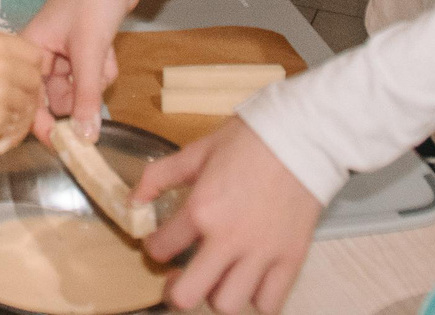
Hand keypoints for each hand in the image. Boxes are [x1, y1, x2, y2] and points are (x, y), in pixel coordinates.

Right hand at [0, 32, 42, 150]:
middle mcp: (4, 64)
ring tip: (6, 120)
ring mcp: (3, 91)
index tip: (23, 77)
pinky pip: (15, 124)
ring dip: (21, 114)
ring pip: (28, 105)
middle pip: (35, 80)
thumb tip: (21, 69)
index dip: (32, 67)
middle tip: (17, 102)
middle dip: (29, 92)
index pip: (34, 54)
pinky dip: (11, 130)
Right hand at [24, 0, 146, 139]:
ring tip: (104, 56)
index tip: (58, 147)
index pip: (28, 97)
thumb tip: (84, 137)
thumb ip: (85, 95)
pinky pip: (92, 77)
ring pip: (79, 89)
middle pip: (56, 97)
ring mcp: (64, 53)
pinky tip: (109, 51)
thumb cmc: (93, 0)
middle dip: (80, 94)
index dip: (38, 123)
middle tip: (93, 80)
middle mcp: (42, 54)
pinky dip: (103, 69)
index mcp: (29, 48)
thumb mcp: (89, 51)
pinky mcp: (84, 50)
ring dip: (96, 80)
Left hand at [130, 117, 322, 314]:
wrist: (301, 137)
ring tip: (217, 279)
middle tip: (178, 281)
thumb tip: (133, 200)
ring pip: (228, 304)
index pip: (161, 248)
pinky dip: (257, 300)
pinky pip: (269, 303)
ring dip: (217, 296)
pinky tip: (251, 283)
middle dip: (175, 293)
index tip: (159, 245)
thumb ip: (159, 176)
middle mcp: (228, 240)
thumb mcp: (196, 152)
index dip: (154, 248)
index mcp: (201, 210)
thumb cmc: (249, 141)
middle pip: (188, 296)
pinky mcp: (290, 259)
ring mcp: (261, 254)